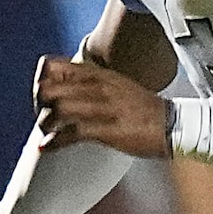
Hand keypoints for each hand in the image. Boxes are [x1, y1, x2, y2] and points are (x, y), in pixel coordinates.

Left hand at [35, 54, 172, 158]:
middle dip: (39, 103)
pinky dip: (54, 142)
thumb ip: (91, 84)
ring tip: (46, 131)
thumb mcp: (116, 86)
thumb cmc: (143, 109)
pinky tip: (46, 147)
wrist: (173, 124)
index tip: (42, 93)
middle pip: (51, 88)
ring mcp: (103, 107)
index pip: (56, 66)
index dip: (41, 78)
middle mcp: (98, 87)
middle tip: (42, 114)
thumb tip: (65, 89)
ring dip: (46, 123)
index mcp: (99, 74)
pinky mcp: (107, 129)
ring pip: (59, 109)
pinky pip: (72, 133)